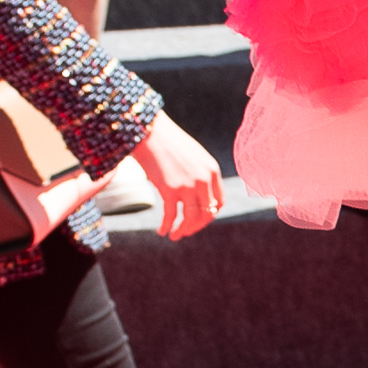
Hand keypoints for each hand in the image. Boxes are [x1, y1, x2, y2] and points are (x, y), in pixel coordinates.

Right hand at [131, 115, 223, 241]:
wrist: (148, 130)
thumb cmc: (167, 142)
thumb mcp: (192, 156)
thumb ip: (199, 174)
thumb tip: (196, 195)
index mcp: (212, 170)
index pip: (220, 202)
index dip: (210, 214)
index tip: (198, 219)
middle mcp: (203, 180)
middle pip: (207, 213)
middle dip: (196, 226)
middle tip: (185, 232)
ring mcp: (188, 185)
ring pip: (191, 218)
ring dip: (183, 231)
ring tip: (175, 236)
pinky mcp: (170, 189)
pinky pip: (171, 216)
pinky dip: (167, 227)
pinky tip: (162, 232)